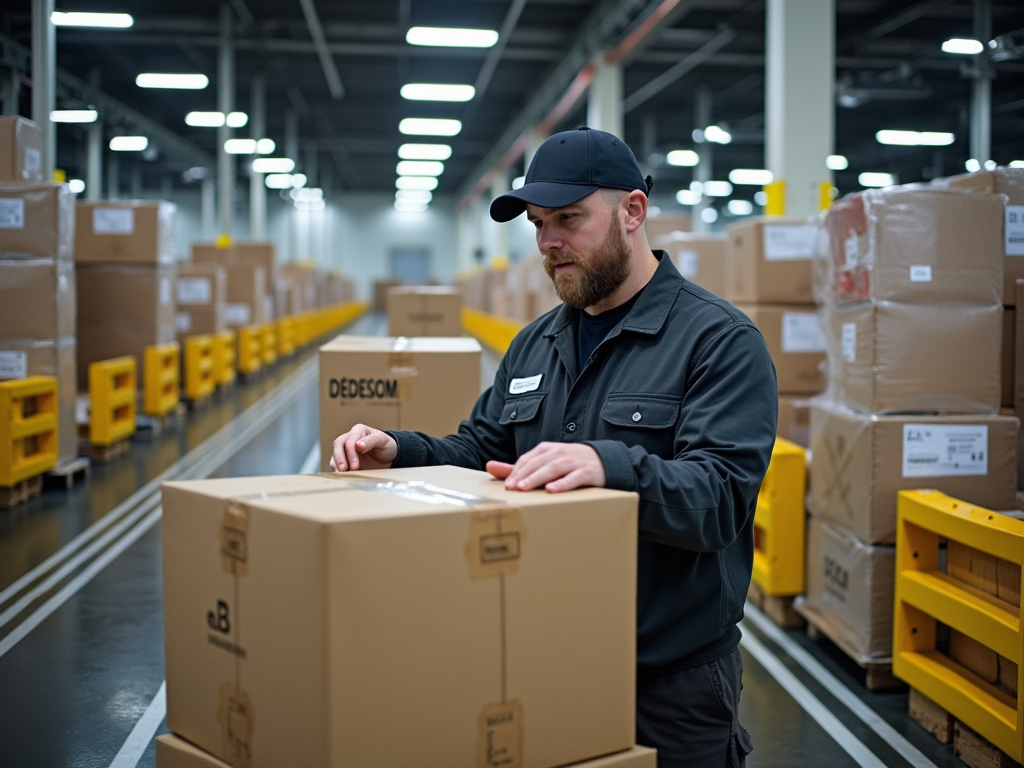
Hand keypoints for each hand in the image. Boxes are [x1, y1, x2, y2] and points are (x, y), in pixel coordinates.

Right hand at [330, 424, 397, 471]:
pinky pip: (336, 464)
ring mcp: (345, 449)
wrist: (388, 456)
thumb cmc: (385, 445)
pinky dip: (337, 471)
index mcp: (358, 431)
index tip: (355, 466)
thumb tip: (358, 445)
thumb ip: (371, 441)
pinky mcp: (344, 460)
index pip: (349, 441)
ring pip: (335, 455)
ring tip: (342, 476)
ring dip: (336, 466)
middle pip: (338, 446)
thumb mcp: (382, 441)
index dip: (350, 454)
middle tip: (344, 470)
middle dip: (340, 459)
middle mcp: (349, 438)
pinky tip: (341, 478)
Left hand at [486, 442, 605, 492]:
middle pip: (538, 462)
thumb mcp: (544, 463)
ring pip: (554, 468)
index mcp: (547, 449)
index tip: (506, 485)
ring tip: (524, 488)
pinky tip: (552, 490)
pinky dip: (563, 483)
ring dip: (538, 477)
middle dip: (523, 474)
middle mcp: (560, 453)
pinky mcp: (588, 472)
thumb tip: (490, 467)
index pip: (528, 458)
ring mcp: (575, 461)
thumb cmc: (569, 464)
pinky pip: (575, 477)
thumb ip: (518, 468)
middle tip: (511, 488)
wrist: (604, 462)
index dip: (516, 471)